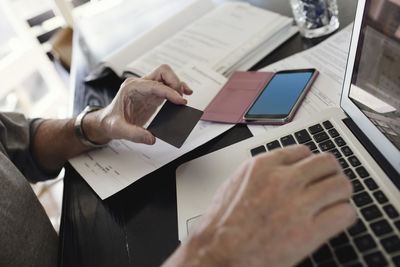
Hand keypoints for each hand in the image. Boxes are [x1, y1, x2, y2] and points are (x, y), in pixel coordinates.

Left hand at [83, 64, 191, 144]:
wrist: (107, 122)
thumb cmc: (110, 122)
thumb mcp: (119, 130)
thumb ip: (134, 134)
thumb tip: (151, 138)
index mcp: (131, 88)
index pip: (155, 85)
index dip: (170, 92)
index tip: (180, 101)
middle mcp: (140, 84)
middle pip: (163, 72)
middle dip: (175, 83)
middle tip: (180, 100)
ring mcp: (147, 88)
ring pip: (167, 77)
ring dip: (177, 86)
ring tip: (182, 101)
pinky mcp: (152, 95)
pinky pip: (167, 86)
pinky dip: (178, 89)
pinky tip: (186, 94)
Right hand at [164, 145, 355, 266]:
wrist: (218, 254)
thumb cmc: (221, 225)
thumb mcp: (235, 185)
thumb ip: (262, 174)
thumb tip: (283, 171)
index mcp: (262, 167)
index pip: (303, 151)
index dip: (309, 163)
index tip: (311, 171)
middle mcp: (282, 181)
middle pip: (327, 163)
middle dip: (329, 173)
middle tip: (327, 183)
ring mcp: (298, 205)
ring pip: (341, 185)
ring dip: (340, 193)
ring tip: (333, 201)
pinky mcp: (309, 232)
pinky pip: (345, 213)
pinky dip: (344, 215)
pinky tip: (334, 219)